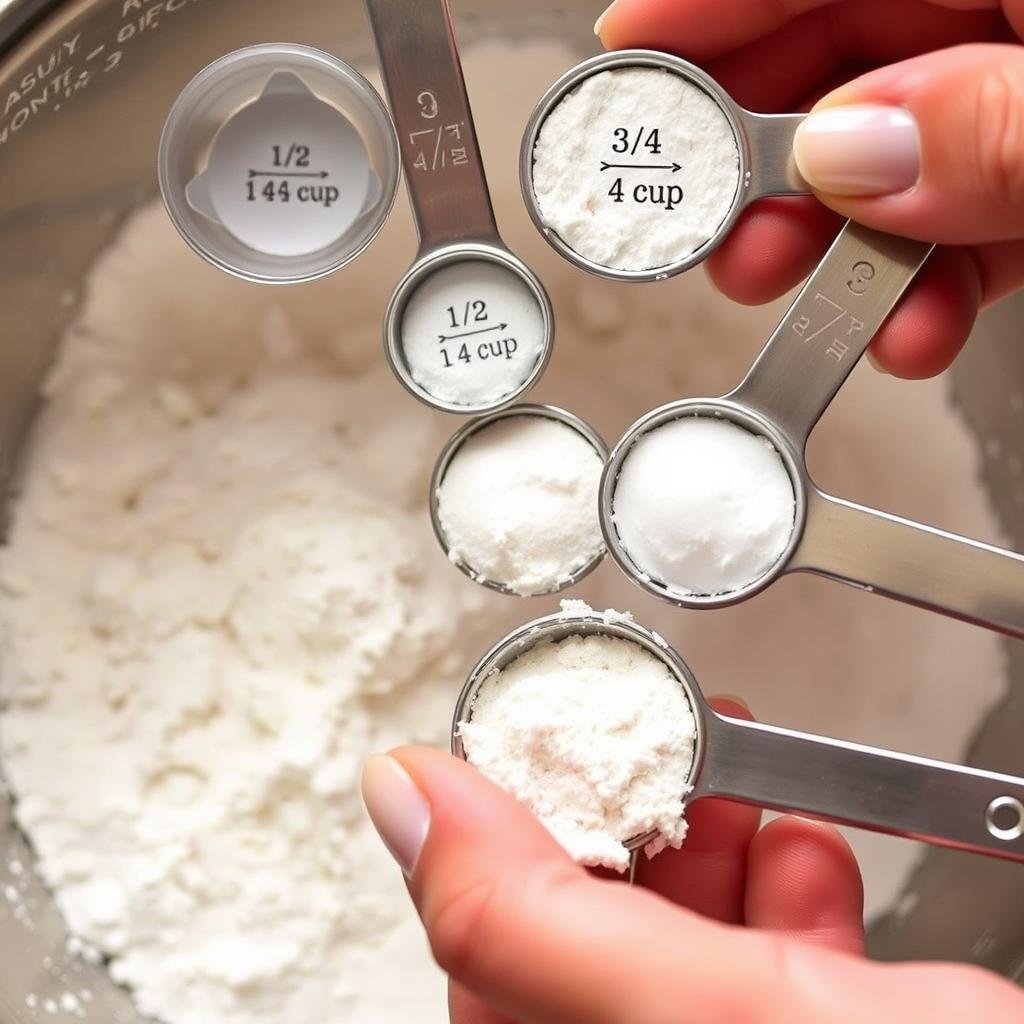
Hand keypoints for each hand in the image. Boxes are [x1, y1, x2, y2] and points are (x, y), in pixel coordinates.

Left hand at [361, 699, 1023, 1023]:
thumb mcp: (705, 1015)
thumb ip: (531, 918)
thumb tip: (403, 799)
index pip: (487, 962)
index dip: (510, 838)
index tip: (539, 749)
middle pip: (589, 941)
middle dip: (630, 825)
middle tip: (647, 747)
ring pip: (681, 937)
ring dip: (710, 841)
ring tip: (734, 781)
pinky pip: (772, 960)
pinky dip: (784, 884)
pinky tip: (804, 848)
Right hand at [597, 0, 1023, 378]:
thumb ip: (988, 129)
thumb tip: (849, 153)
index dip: (712, 7)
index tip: (629, 57)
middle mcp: (1020, 17)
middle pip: (848, 58)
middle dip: (772, 164)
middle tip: (722, 234)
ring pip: (903, 154)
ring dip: (843, 248)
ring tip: (818, 308)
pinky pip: (972, 212)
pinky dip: (932, 282)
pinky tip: (912, 330)